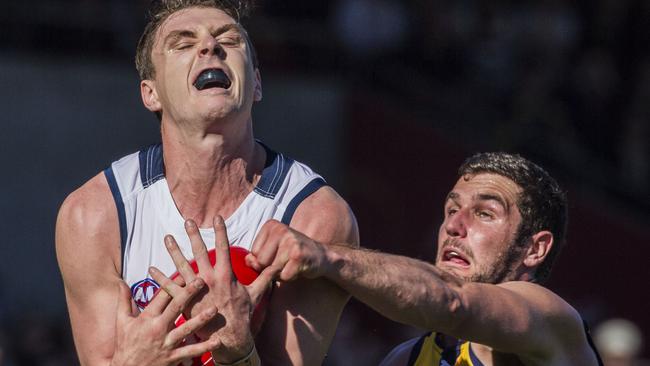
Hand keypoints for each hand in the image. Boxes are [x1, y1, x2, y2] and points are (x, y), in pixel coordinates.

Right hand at [110, 276, 218, 365]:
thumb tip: (121, 282)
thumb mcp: (122, 322)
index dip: (173, 283)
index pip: (162, 297)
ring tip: (214, 309)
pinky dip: (204, 347)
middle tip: (201, 281)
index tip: (184, 273)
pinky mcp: (173, 357)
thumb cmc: (125, 346)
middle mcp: (158, 329)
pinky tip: (217, 341)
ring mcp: (167, 344)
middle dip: (189, 294)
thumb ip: (124, 301)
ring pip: (186, 329)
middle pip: (176, 308)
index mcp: (148, 318)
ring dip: (201, 319)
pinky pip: (190, 352)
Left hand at [162, 216, 278, 363]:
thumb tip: (277, 266)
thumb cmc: (242, 315)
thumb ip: (265, 277)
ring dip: (174, 251)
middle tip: (188, 221)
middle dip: (194, 235)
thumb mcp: (255, 294)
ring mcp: (195, 291)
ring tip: (167, 238)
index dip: (221, 231)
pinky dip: (160, 278)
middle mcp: (209, 279)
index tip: (217, 217)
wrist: (229, 337)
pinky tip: (151, 269)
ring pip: (182, 266)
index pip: (223, 247)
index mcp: (226, 275)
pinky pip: (170, 288)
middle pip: (199, 252)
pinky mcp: (185, 303)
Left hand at [245, 220, 331, 280]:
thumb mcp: (271, 251)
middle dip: (271, 268)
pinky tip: (298, 268)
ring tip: (291, 264)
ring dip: (281, 273)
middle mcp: (280, 229)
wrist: (321, 256)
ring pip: (272, 270)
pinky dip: (290, 277)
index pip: (253, 254)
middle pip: (260, 262)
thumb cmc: (291, 255)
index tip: (277, 255)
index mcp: (270, 225)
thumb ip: (256, 257)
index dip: (263, 262)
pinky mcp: (299, 255)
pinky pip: (284, 276)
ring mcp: (291, 241)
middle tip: (285, 261)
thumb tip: (248, 261)